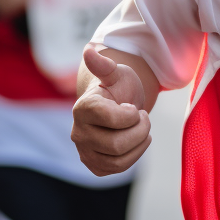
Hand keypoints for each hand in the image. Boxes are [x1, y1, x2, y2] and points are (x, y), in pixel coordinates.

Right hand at [72, 45, 151, 174]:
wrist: (117, 104)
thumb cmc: (118, 87)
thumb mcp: (116, 73)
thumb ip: (104, 65)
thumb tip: (89, 50)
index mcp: (83, 108)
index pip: (113, 120)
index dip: (131, 115)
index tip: (132, 107)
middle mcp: (78, 132)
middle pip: (118, 144)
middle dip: (140, 130)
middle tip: (141, 117)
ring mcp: (84, 151)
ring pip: (119, 160)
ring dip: (139, 144)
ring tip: (140, 129)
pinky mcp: (94, 165)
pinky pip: (118, 169)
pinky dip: (134, 156)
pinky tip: (135, 141)